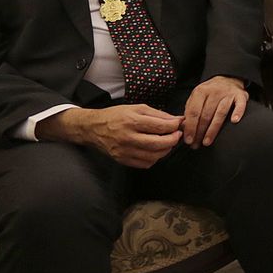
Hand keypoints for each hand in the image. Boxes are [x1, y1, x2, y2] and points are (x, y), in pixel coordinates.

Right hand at [44, 105, 180, 167]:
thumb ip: (158, 114)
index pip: (160, 126)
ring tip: (167, 142)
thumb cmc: (116, 115)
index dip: (174, 126)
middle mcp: (127, 137)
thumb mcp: (137, 108)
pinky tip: (155, 151)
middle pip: (158, 143)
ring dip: (165, 150)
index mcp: (131, 121)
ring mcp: (124, 151)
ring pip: (153, 156)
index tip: (179, 125)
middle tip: (177, 135)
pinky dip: (154, 158)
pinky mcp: (122, 160)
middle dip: (173, 140)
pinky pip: (144, 164)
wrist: (93, 128)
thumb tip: (176, 120)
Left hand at [181, 75, 248, 146]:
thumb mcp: (196, 97)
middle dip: (199, 132)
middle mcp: (214, 92)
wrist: (228, 79)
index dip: (190, 127)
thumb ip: (190, 110)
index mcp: (200, 91)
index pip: (193, 112)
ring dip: (213, 129)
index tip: (188, 139)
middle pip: (206, 115)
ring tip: (207, 141)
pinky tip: (234, 121)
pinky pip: (240, 105)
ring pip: (220, 113)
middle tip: (196, 144)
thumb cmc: (210, 92)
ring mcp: (228, 94)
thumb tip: (184, 128)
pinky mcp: (241, 95)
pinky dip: (238, 112)